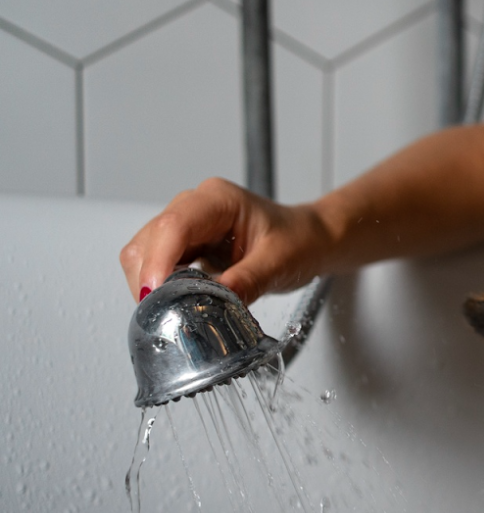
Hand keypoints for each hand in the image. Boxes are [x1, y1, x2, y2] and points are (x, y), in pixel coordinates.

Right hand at [119, 177, 331, 303]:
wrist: (310, 240)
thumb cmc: (299, 240)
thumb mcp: (280, 263)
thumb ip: (247, 282)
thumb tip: (214, 303)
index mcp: (218, 200)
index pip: (173, 226)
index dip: (158, 261)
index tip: (155, 294)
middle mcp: (195, 207)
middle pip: (148, 242)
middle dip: (151, 279)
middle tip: (170, 312)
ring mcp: (186, 226)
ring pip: (144, 255)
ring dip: (153, 285)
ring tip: (180, 307)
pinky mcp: (184, 245)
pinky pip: (156, 266)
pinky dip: (161, 287)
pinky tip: (182, 300)